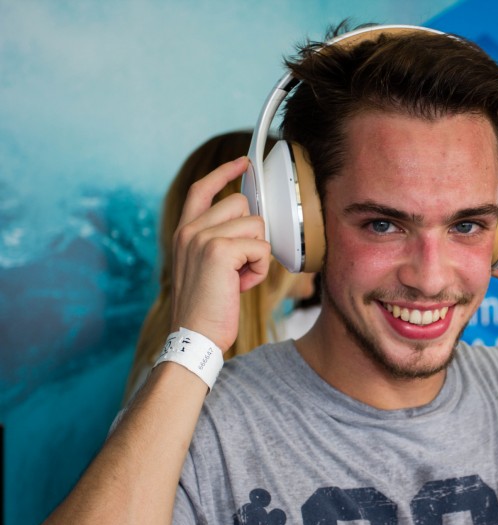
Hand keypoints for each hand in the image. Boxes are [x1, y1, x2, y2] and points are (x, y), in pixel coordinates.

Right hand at [171, 157, 269, 350]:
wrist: (194, 336)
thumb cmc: (206, 308)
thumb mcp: (207, 268)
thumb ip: (220, 242)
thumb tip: (252, 224)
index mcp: (184, 232)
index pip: (203, 188)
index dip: (224, 172)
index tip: (243, 163)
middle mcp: (189, 230)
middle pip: (240, 203)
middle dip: (251, 232)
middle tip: (240, 265)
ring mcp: (202, 237)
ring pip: (256, 224)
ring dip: (257, 255)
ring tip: (239, 278)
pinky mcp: (219, 250)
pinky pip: (261, 246)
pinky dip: (260, 269)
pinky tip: (242, 286)